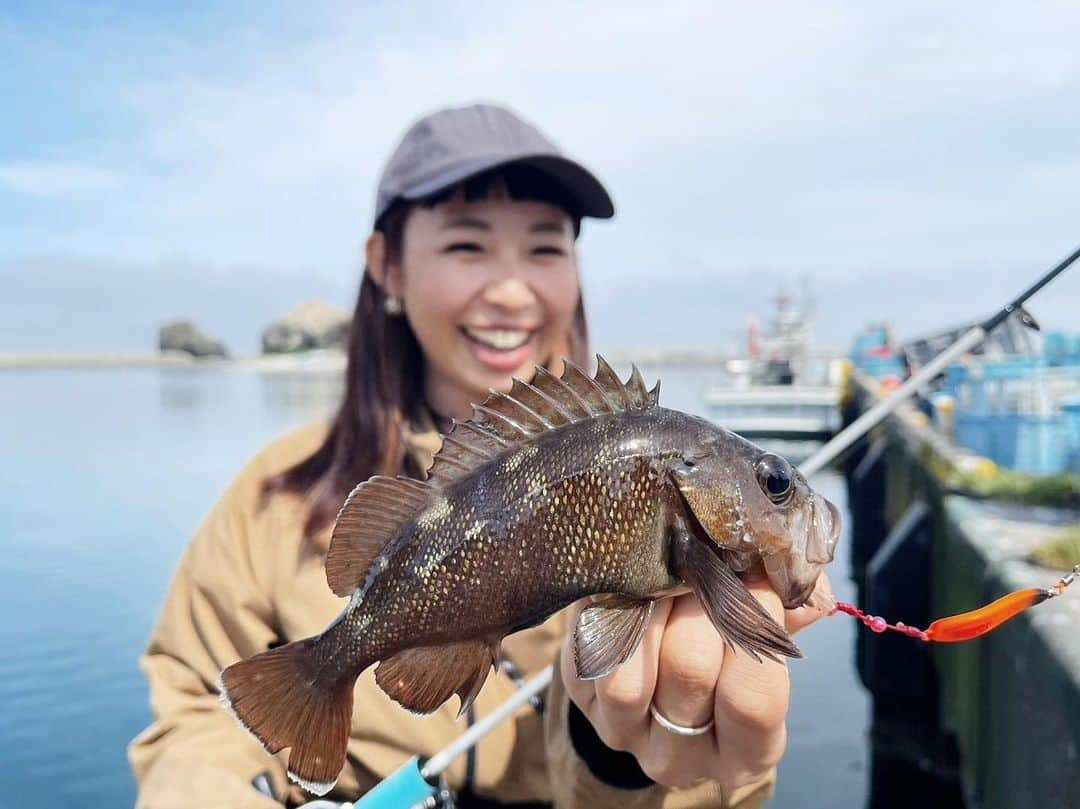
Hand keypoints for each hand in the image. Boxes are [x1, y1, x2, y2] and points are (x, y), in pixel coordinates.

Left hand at [560, 572, 832, 794]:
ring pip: (631, 670)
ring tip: (670, 571)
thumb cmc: (725, 641)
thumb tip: (804, 583)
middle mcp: (682, 756)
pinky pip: (592, 651)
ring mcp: (624, 733)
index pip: (754, 703)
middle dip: (702, 599)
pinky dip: (612, 607)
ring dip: (653, 604)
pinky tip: (632, 581)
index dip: (756, 630)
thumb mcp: (765, 631)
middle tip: (707, 559)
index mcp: (746, 750)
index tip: (756, 579)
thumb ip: (791, 608)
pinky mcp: (582, 695)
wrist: (658, 653)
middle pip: (689, 670)